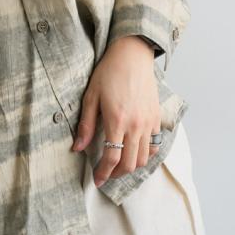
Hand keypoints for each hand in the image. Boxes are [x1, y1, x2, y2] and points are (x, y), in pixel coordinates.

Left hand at [71, 35, 161, 186]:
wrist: (132, 55)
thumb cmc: (108, 73)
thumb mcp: (91, 97)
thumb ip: (86, 125)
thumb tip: (77, 148)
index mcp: (116, 121)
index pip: (112, 158)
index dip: (103, 173)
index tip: (97, 180)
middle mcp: (136, 125)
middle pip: (130, 163)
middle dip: (117, 174)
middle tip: (106, 174)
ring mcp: (149, 122)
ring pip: (144, 158)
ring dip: (132, 167)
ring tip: (119, 166)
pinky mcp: (157, 117)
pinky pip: (155, 145)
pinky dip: (147, 155)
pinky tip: (136, 153)